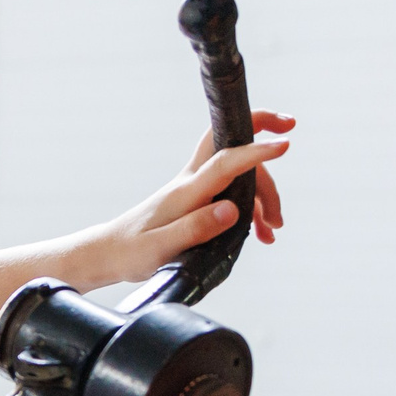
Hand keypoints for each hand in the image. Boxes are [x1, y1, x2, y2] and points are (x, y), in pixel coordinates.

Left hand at [96, 110, 292, 283]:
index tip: (285, 143)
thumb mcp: (161, 247)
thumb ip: (196, 228)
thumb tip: (231, 210)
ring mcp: (196, 188)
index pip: (225, 160)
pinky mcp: (198, 200)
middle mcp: (192, 182)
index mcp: (186, 191)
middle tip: (286, 176)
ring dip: (263, 196)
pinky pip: (233, 192)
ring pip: (239, 174)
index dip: (256, 150)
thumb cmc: (131, 251)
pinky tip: (261, 232)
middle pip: (235, 150)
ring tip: (273, 228)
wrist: (109, 253)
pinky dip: (252, 209)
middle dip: (265, 151)